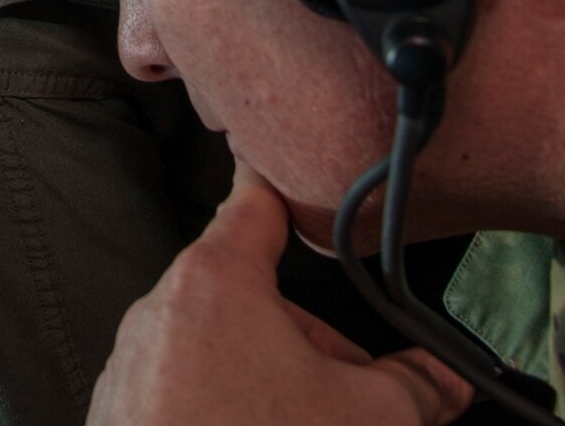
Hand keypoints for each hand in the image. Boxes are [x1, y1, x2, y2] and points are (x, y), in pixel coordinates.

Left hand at [87, 166, 474, 425]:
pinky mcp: (119, 412)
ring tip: (301, 423)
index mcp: (215, 282)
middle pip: (248, 293)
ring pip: (216, 347)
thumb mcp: (367, 418)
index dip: (287, 184)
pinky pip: (180, 388)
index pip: (256, 201)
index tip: (294, 164)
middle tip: (347, 388)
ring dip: (264, 376)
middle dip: (304, 336)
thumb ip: (414, 386)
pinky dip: (220, 405)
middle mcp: (161, 310)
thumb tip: (445, 380)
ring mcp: (132, 364)